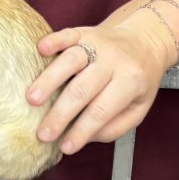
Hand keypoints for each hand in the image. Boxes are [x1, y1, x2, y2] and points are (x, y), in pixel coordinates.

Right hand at [26, 9, 177, 154]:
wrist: (147, 39)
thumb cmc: (138, 80)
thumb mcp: (139, 108)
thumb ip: (115, 126)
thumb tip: (84, 137)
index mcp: (131, 81)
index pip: (102, 111)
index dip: (82, 131)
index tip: (65, 147)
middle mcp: (114, 60)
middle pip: (82, 89)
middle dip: (60, 114)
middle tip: (42, 134)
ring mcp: (99, 44)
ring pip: (71, 60)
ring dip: (49, 80)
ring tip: (32, 100)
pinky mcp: (86, 31)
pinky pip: (68, 34)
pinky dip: (54, 40)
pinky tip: (41, 48)